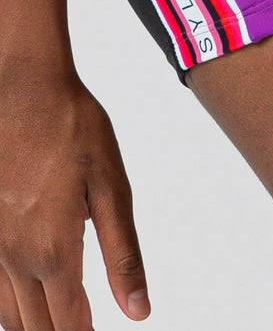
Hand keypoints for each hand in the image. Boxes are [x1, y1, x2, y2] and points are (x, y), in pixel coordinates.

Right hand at [0, 62, 150, 328]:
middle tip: (82, 330)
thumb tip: (138, 310)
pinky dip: (7, 305)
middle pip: (36, 327)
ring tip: (58, 322)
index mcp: (55, 249)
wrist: (23, 87)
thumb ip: (123, 254)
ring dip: (33, 325)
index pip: (69, 325)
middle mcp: (15, 256)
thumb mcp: (112, 186)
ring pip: (8, 314)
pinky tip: (24, 298)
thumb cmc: (72, 127)